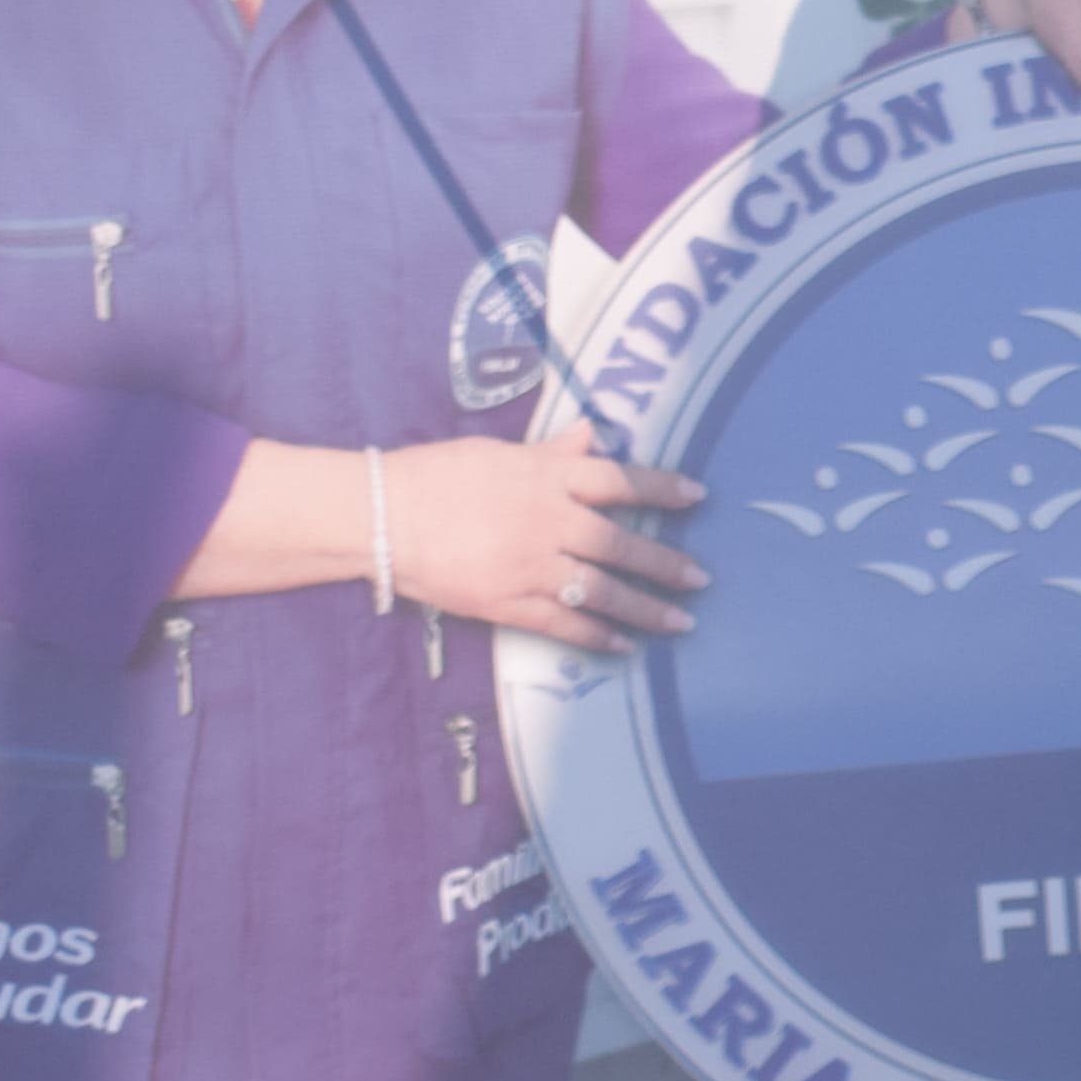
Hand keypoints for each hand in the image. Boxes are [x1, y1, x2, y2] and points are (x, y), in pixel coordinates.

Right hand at [383, 432, 705, 650]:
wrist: (379, 516)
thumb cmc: (436, 476)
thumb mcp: (498, 453)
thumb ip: (551, 452)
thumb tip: (592, 435)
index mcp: (547, 477)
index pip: (620, 481)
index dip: (663, 489)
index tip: (697, 497)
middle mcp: (548, 521)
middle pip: (621, 544)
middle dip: (666, 564)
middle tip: (701, 579)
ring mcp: (530, 565)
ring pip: (603, 591)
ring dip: (647, 608)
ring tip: (681, 622)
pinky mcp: (507, 602)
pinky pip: (564, 624)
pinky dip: (598, 636)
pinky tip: (625, 645)